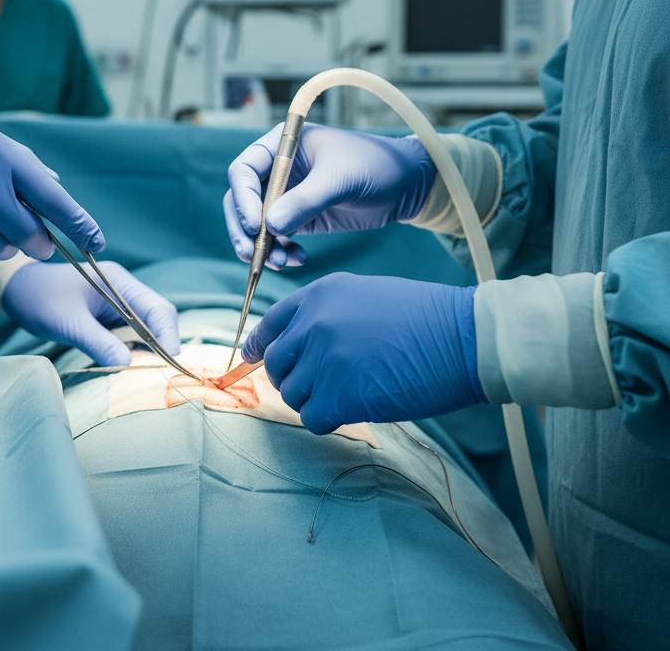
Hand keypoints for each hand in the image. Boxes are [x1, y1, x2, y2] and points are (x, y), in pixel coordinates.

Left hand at [2, 262, 180, 366]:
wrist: (18, 290)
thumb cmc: (40, 299)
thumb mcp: (68, 323)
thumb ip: (97, 342)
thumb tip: (127, 364)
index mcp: (119, 282)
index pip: (158, 309)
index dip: (167, 336)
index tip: (168, 362)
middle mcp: (124, 292)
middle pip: (158, 320)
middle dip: (162, 346)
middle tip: (161, 375)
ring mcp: (118, 305)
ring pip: (146, 331)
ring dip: (148, 352)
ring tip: (147, 376)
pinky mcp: (109, 319)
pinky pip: (130, 337)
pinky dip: (133, 353)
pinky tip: (129, 368)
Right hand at [224, 124, 436, 268]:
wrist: (407, 184)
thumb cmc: (375, 165)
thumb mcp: (340, 179)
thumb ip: (306, 200)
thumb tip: (270, 227)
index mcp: (281, 146)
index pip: (244, 170)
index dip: (243, 199)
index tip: (256, 225)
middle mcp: (277, 170)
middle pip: (241, 200)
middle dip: (244, 229)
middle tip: (253, 255)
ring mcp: (286, 195)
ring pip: (256, 224)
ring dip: (261, 246)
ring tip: (279, 263)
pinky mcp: (299, 217)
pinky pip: (277, 238)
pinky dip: (280, 252)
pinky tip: (297, 259)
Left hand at [242, 272, 483, 433]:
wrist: (464, 337)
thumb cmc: (426, 319)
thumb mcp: (365, 296)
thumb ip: (327, 315)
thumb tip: (301, 344)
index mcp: (319, 294)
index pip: (271, 324)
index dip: (260, 345)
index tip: (253, 358)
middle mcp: (313, 323)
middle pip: (277, 364)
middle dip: (293, 378)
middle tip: (320, 386)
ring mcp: (323, 358)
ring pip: (292, 394)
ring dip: (315, 400)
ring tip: (349, 394)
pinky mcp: (338, 394)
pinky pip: (314, 418)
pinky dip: (330, 420)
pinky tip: (355, 409)